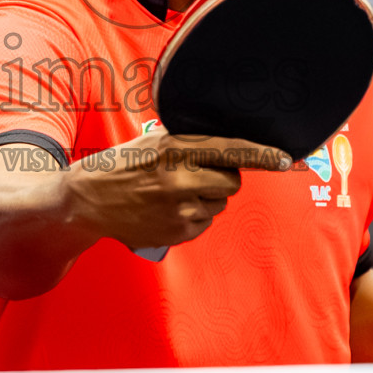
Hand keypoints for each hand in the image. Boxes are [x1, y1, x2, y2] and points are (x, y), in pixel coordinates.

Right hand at [62, 130, 289, 250]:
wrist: (87, 201)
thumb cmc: (120, 166)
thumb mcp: (151, 141)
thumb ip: (187, 141)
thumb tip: (225, 144)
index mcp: (175, 149)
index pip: (230, 149)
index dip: (261, 154)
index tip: (285, 158)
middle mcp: (180, 179)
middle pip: (231, 181)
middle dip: (221, 178)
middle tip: (196, 174)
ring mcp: (179, 209)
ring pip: (219, 203)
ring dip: (206, 198)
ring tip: (172, 193)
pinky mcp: (177, 232)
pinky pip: (205, 222)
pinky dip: (194, 216)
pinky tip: (168, 209)